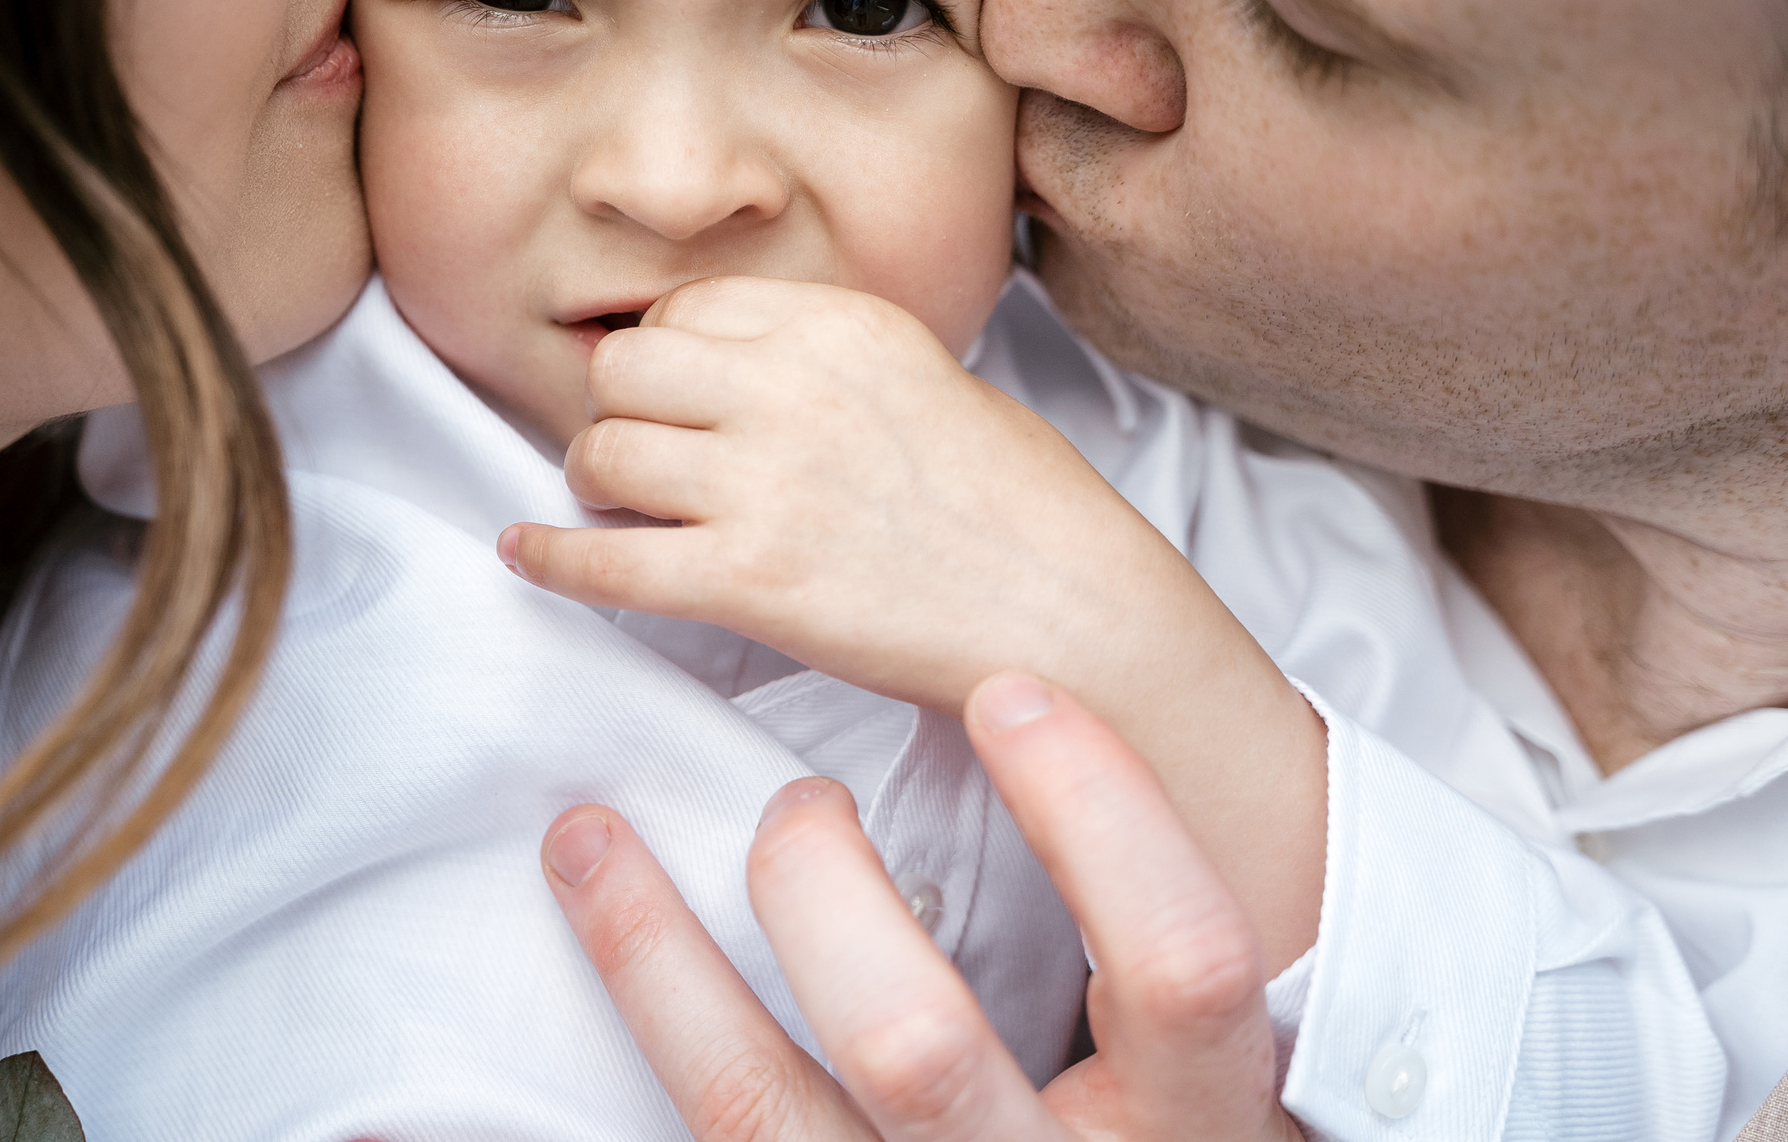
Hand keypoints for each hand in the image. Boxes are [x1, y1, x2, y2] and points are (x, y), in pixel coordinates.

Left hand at [502, 276, 1321, 971]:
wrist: (1080, 617)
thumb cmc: (1021, 514)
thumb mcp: (929, 381)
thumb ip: (823, 365)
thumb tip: (722, 374)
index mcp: (842, 324)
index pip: (686, 311)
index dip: (662, 360)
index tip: (665, 396)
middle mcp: (794, 385)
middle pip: (621, 370)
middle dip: (615, 412)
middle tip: (634, 455)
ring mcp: (769, 481)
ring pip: (602, 452)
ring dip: (594, 484)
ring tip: (616, 509)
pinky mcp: (753, 578)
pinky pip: (606, 558)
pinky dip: (551, 558)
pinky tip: (527, 556)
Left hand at [540, 674, 1305, 1141]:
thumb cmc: (1151, 1136)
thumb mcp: (1202, 1072)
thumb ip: (1158, 952)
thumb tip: (1048, 717)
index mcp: (1193, 1131)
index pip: (1179, 964)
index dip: (1094, 812)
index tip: (1008, 690)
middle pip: (917, 1047)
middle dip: (820, 890)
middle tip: (799, 799)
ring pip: (758, 1104)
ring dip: (656, 955)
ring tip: (599, 842)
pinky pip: (711, 1123)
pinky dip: (634, 1003)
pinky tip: (585, 910)